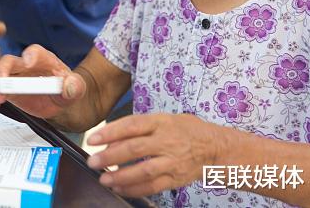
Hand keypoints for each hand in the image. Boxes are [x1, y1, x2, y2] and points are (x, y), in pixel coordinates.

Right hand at [0, 44, 85, 117]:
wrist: (60, 100)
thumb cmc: (67, 88)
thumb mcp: (76, 87)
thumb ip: (75, 86)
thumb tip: (69, 86)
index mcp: (44, 59)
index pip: (35, 52)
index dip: (30, 55)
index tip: (27, 62)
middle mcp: (26, 65)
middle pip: (10, 61)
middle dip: (3, 69)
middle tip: (1, 80)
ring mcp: (16, 76)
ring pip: (0, 74)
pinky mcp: (9, 89)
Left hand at [85, 113, 222, 196]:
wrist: (216, 149)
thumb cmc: (185, 130)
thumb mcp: (164, 119)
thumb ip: (140, 126)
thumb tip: (111, 138)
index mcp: (161, 123)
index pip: (132, 125)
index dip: (110, 132)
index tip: (92, 139)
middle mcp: (166, 141)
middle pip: (135, 149)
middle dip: (110, 156)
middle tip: (92, 161)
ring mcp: (172, 162)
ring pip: (143, 171)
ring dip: (121, 177)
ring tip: (103, 179)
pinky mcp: (176, 179)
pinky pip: (153, 186)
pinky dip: (135, 189)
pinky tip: (119, 189)